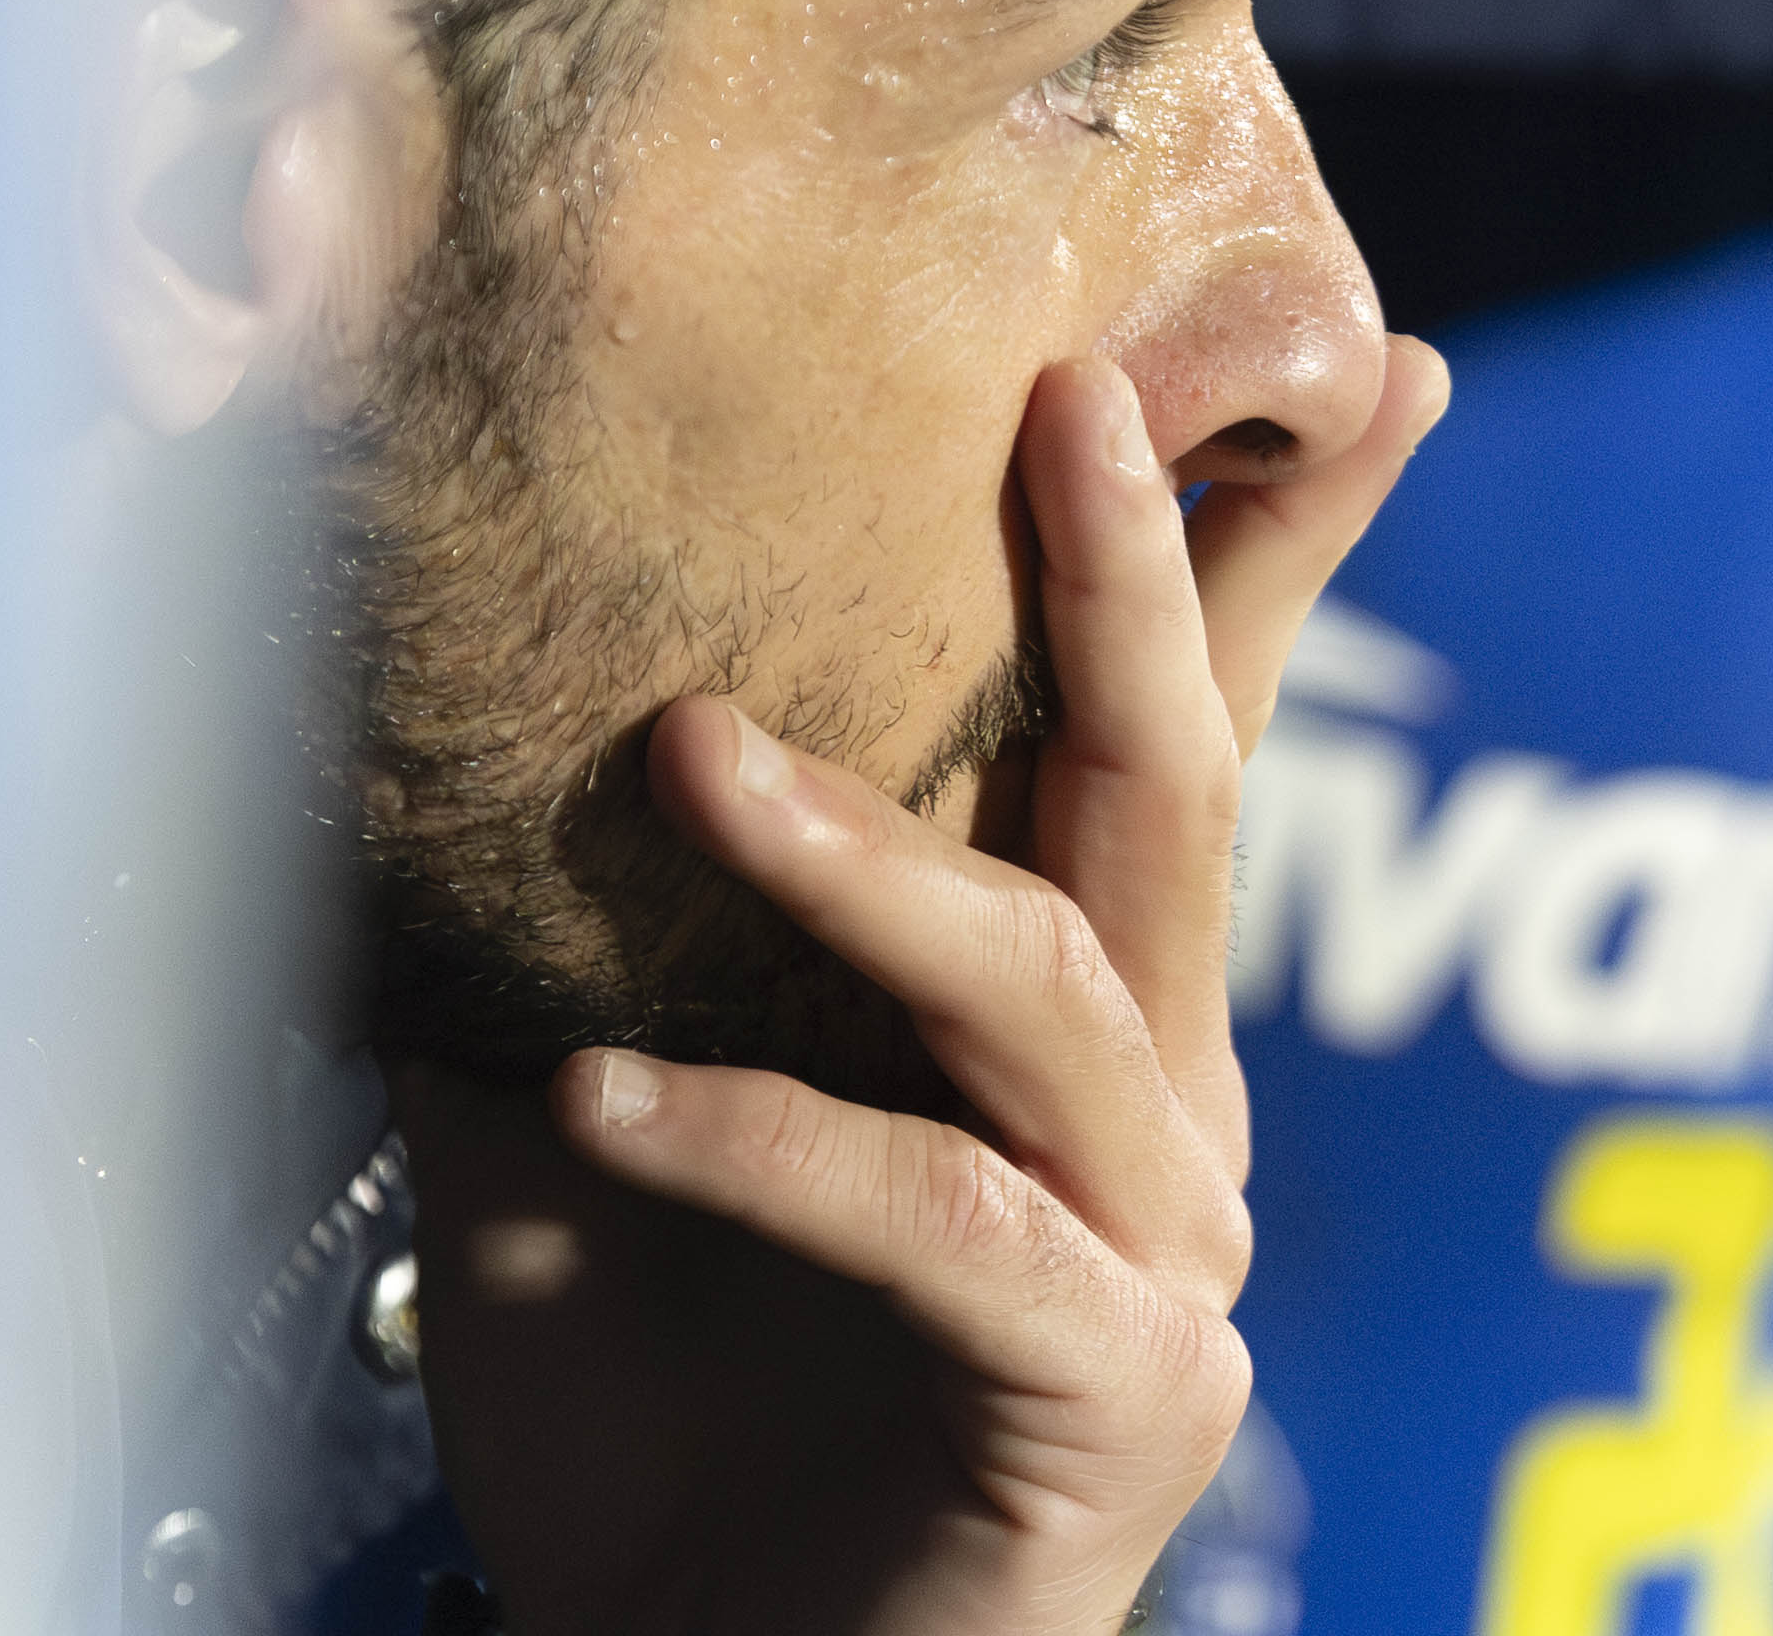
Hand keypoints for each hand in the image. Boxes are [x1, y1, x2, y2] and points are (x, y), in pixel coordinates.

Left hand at [399, 340, 1446, 1633]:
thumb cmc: (647, 1408)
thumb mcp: (571, 1112)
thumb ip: (556, 926)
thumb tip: (399, 691)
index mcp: (1082, 1025)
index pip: (1177, 751)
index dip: (1261, 558)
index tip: (1373, 365)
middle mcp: (1164, 1114)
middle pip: (1175, 802)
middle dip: (1136, 585)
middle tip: (1076, 396)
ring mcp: (1163, 1256)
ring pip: (1055, 985)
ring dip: (872, 859)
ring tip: (690, 754)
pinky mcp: (1117, 1394)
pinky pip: (946, 1217)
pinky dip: (770, 1142)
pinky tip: (599, 1102)